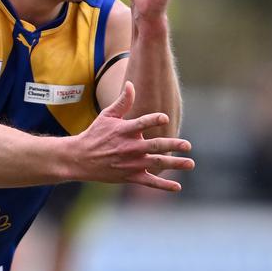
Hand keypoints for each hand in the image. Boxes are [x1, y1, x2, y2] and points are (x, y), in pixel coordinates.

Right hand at [72, 82, 193, 190]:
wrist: (81, 158)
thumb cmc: (96, 133)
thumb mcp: (107, 115)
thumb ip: (123, 101)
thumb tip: (131, 84)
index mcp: (124, 131)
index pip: (141, 124)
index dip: (153, 120)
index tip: (165, 118)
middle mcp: (129, 147)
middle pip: (154, 146)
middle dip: (172, 145)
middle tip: (188, 145)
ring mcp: (131, 163)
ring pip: (156, 164)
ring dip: (174, 164)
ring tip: (190, 163)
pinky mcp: (130, 176)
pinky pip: (149, 182)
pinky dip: (163, 185)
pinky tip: (177, 186)